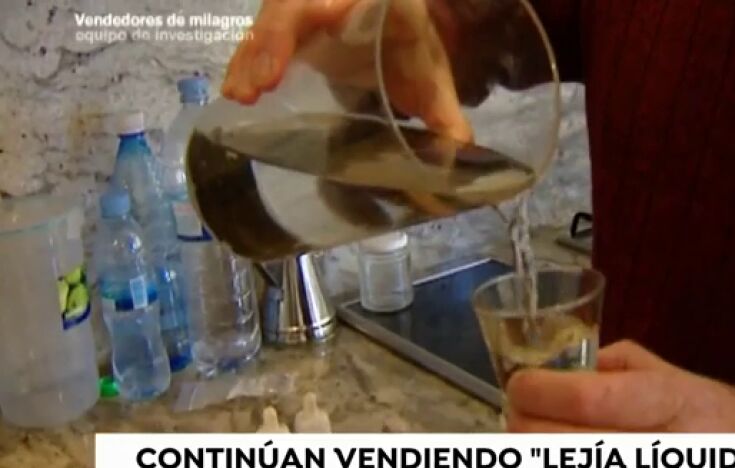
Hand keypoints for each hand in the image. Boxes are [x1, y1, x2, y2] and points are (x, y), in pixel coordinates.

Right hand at [222, 0, 471, 141]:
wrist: (401, 21)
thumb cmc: (412, 42)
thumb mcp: (428, 72)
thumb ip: (443, 109)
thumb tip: (461, 150)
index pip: (321, 1)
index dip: (295, 25)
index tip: (280, 63)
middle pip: (285, 8)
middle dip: (267, 45)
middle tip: (254, 88)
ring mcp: (302, 10)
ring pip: (267, 23)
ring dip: (249, 58)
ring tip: (240, 95)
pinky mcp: (287, 29)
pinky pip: (261, 41)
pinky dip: (248, 64)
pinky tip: (238, 92)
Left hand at [506, 340, 734, 467]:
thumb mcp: (697, 383)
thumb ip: (630, 367)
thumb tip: (572, 370)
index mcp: (683, 406)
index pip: (590, 398)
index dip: (539, 392)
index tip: (519, 386)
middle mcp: (678, 463)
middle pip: (567, 450)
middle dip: (526, 430)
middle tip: (517, 419)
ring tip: (561, 452)